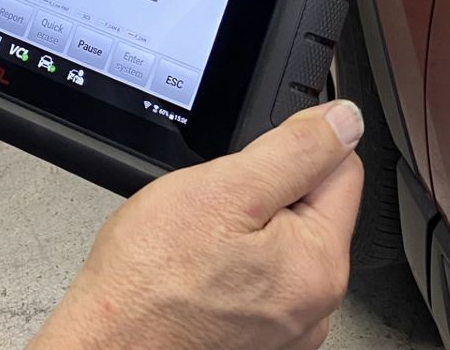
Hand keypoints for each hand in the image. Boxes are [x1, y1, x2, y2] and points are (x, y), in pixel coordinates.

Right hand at [30, 100, 364, 349]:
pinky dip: (232, 261)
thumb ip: (295, 151)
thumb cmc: (150, 281)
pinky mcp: (255, 337)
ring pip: (279, 238)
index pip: (342, 168)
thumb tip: (345, 122)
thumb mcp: (225, 188)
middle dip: (266, 189)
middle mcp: (314, 305)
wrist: (103, 345)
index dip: (296, 145)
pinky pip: (257, 275)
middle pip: (310, 205)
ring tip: (200, 240)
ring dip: (246, 225)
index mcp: (320, 265)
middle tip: (215, 206)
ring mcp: (284, 327)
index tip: (255, 155)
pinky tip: (197, 267)